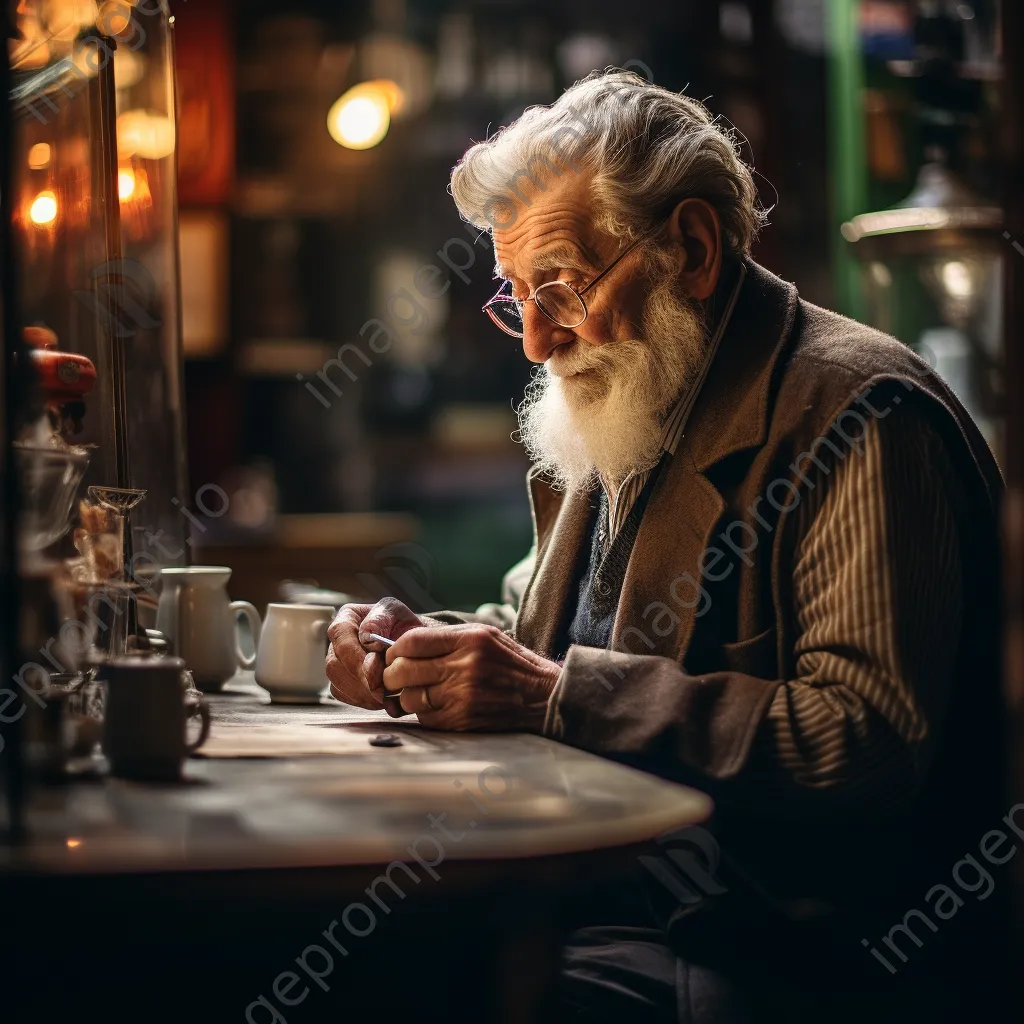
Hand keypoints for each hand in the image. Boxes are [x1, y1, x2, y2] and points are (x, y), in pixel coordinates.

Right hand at [326, 598, 425, 708]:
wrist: (411, 642)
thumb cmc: (402, 625)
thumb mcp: (396, 613)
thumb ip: (380, 621)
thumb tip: (367, 638)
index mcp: (346, 618)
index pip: (342, 643)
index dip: (358, 660)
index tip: (379, 669)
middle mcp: (336, 641)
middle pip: (336, 667)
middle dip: (361, 682)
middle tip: (383, 691)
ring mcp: (336, 662)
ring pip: (338, 684)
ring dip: (362, 694)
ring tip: (385, 697)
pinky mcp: (341, 681)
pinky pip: (344, 696)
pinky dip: (363, 701)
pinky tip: (382, 700)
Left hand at [381, 624, 560, 731]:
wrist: (542, 697)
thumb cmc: (509, 663)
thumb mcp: (485, 635)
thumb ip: (446, 637)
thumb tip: (403, 644)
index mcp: (469, 640)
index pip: (411, 642)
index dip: (395, 649)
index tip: (396, 654)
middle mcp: (464, 667)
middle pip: (402, 671)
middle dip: (392, 674)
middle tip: (397, 676)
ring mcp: (462, 697)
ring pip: (408, 698)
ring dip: (407, 696)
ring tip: (420, 691)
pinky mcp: (462, 721)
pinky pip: (424, 718)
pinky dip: (425, 712)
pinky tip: (439, 705)